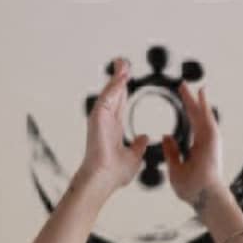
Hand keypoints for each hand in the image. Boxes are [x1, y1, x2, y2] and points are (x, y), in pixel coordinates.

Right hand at [76, 57, 149, 191]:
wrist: (104, 180)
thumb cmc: (114, 174)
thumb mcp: (134, 157)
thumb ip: (138, 146)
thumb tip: (144, 138)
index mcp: (114, 129)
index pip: (120, 104)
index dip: (123, 90)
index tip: (127, 78)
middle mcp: (106, 122)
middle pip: (113, 94)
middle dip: (119, 77)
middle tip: (123, 62)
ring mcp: (101, 119)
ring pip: (109, 93)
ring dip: (116, 77)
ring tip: (123, 63)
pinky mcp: (97, 118)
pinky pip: (107, 98)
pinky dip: (114, 86)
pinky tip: (122, 77)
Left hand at [162, 78, 225, 207]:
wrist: (203, 197)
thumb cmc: (192, 189)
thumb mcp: (175, 168)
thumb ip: (171, 152)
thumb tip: (165, 136)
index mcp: (197, 148)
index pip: (190, 125)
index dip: (185, 111)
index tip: (181, 100)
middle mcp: (205, 142)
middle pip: (195, 116)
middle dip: (189, 100)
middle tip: (182, 86)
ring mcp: (210, 140)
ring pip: (201, 114)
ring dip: (195, 99)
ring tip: (189, 85)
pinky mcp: (213, 139)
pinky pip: (207, 118)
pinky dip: (204, 105)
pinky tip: (200, 92)